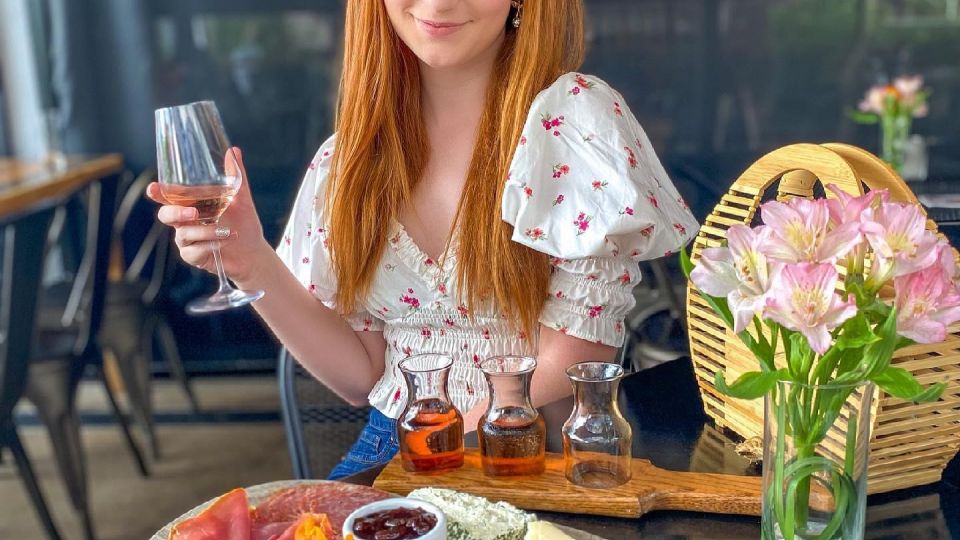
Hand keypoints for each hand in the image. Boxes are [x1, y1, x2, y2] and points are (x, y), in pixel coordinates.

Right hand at [147, 147, 271, 282]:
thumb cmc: (243, 223)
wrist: (253, 252)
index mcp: (191, 204)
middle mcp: (185, 222)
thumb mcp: (242, 198)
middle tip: (194, 213)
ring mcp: (188, 240)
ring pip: (183, 234)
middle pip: (166, 215)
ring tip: (227, 230)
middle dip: (176, 213)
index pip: (169, 196)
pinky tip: (225, 241)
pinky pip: (192, 252)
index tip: (153, 188)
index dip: (158, 192)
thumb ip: (236, 176)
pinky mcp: (194, 256)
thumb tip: (233, 150)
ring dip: (205, 231)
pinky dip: (209, 246)